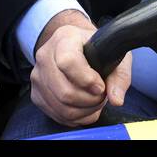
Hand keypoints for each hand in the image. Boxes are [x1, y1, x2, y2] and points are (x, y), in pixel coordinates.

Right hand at [30, 9, 132, 126]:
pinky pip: (57, 115)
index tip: (101, 86)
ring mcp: (38, 76)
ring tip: (95, 101)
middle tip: (102, 95)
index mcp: (64, 38)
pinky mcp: (37, 94)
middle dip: (90, 100)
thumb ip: (119, 76)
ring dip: (85, 111)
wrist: (76, 46)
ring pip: (61, 107)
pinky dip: (76, 118)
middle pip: (64, 91)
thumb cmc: (96, 48)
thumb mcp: (114, 53)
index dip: (87, 80)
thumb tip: (116, 99)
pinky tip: (85, 108)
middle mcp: (45, 56)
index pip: (68, 62)